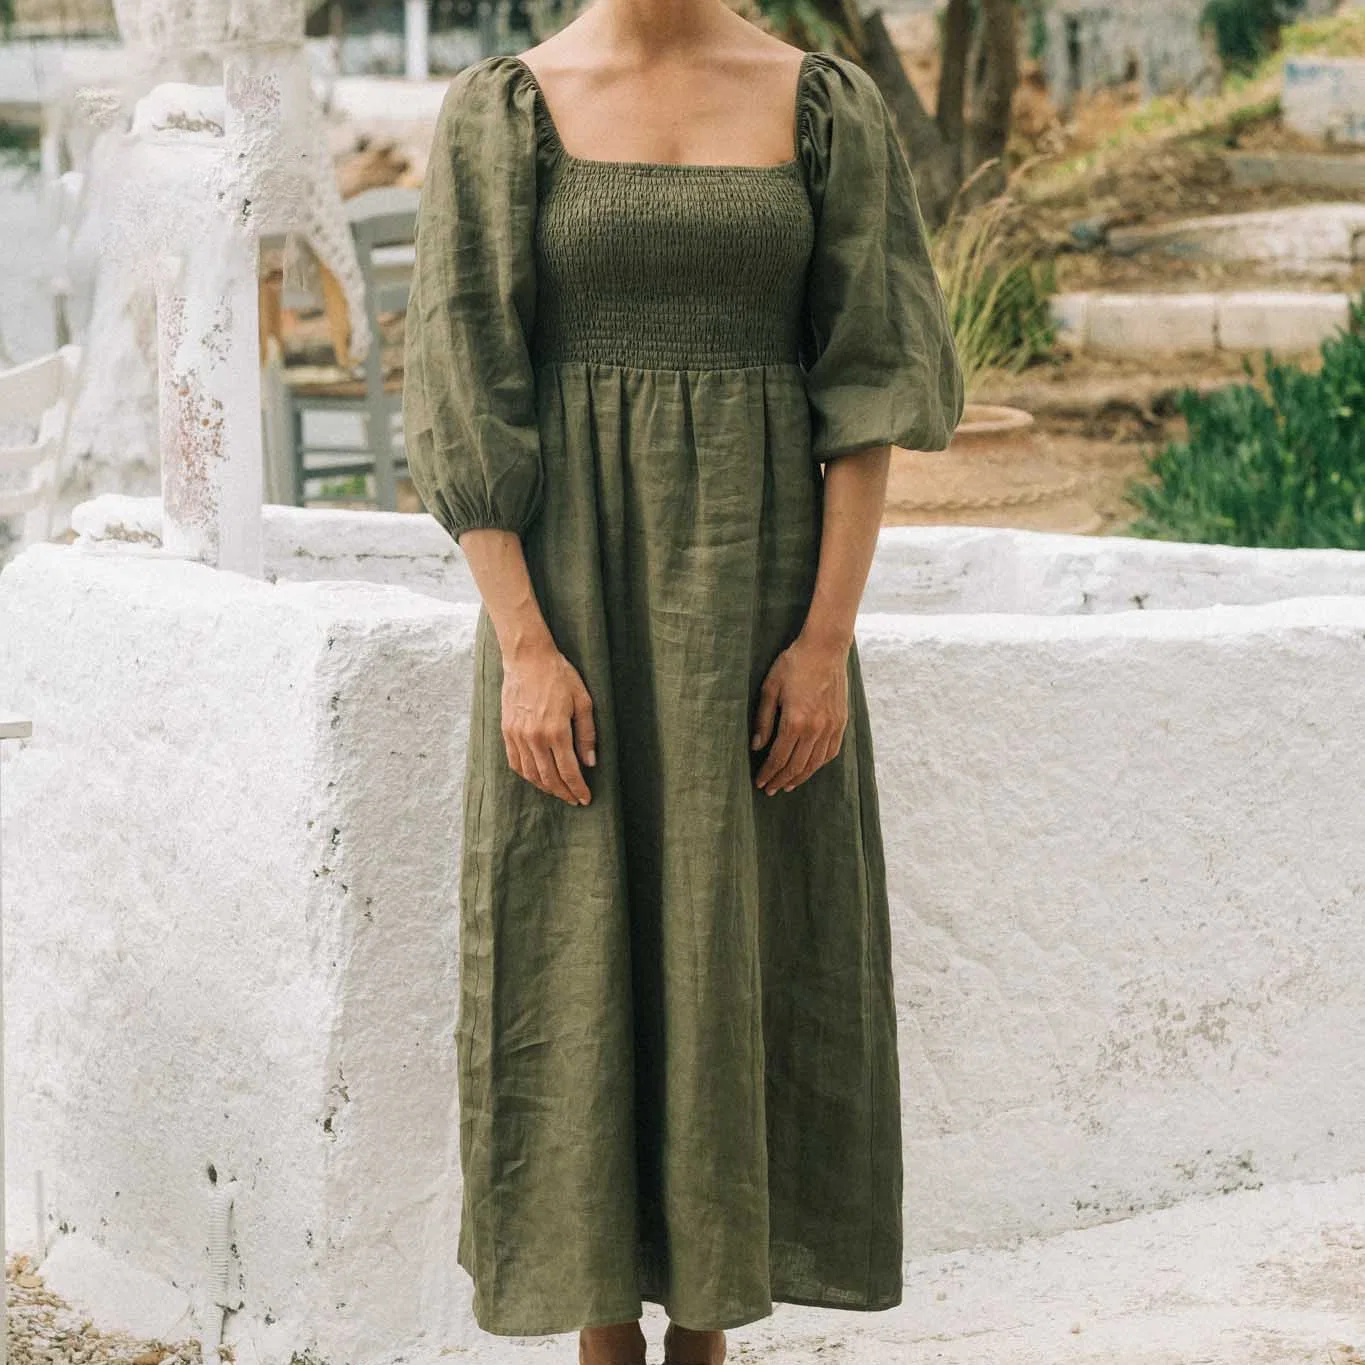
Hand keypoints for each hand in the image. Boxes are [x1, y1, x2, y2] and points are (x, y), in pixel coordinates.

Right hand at [500, 640, 596, 804]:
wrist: (527, 659)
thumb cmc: (559, 676)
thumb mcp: (583, 701)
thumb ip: (587, 734)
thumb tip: (590, 762)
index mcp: (556, 731)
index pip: (569, 771)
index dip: (578, 789)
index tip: (585, 799)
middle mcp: (535, 737)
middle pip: (549, 778)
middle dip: (563, 792)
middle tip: (574, 799)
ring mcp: (518, 735)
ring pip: (531, 774)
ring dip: (546, 787)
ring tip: (558, 791)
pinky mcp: (507, 731)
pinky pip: (515, 762)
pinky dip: (527, 775)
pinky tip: (537, 778)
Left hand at [751, 633, 848, 794]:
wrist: (825, 648)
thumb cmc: (793, 664)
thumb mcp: (770, 689)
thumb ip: (764, 720)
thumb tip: (756, 747)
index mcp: (795, 721)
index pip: (779, 758)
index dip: (768, 773)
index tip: (760, 782)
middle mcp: (816, 728)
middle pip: (796, 765)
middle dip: (781, 780)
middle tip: (770, 789)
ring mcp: (831, 727)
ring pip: (815, 763)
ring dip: (799, 777)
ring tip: (787, 785)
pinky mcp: (841, 722)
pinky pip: (831, 752)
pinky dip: (818, 765)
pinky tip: (809, 768)